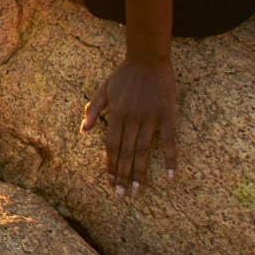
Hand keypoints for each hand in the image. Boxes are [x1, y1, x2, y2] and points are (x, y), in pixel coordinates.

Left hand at [82, 56, 177, 196]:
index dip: (110, 166)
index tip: (110, 183)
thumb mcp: (104, 89)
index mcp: (116, 113)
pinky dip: (171, 159)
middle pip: (126, 153)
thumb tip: (83, 131)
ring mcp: (150, 118)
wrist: (148, 57)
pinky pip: (170, 141)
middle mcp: (132, 118)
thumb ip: (93, 109)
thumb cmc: (124, 74)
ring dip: (140, 174)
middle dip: (122, 177)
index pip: (111, 146)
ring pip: (144, 151)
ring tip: (138, 193)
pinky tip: (170, 177)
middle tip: (122, 198)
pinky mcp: (167, 115)